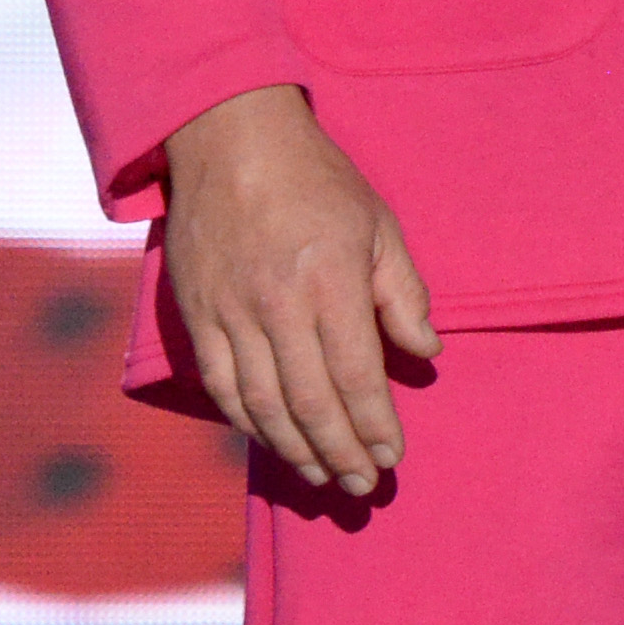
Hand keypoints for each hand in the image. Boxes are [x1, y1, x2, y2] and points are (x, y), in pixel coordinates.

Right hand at [160, 85, 437, 498]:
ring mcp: (231, 312)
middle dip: (341, 453)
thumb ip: (402, 292)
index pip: (357, 375)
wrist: (228, 137)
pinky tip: (270, 441)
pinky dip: (246, 423)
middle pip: (310, 403)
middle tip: (363, 487)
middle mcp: (278, 305)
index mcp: (330, 280)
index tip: (392, 456)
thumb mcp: (377, 222)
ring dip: (295, 451)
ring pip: (263, 405)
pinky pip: (221, 385)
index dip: (375, 425)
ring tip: (323, 478)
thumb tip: (426, 354)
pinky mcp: (197, 313)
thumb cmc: (315, 179)